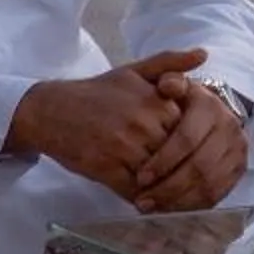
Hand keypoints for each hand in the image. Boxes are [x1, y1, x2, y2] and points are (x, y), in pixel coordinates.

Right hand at [3, 62, 183, 194]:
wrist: (50, 110)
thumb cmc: (96, 92)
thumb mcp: (134, 71)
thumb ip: (170, 63)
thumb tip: (204, 53)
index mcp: (154, 100)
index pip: (189, 132)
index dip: (190, 146)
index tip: (190, 155)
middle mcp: (142, 122)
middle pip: (175, 156)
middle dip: (178, 169)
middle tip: (184, 182)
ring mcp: (123, 146)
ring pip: (157, 175)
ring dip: (163, 188)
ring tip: (167, 195)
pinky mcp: (105, 167)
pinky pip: (133, 190)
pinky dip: (141, 198)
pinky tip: (144, 199)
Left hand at [126, 50, 249, 213]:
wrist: (208, 112)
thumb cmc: (178, 101)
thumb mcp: (171, 83)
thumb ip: (165, 76)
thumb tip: (168, 83)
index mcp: (210, 106)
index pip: (187, 138)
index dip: (163, 160)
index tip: (140, 176)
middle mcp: (229, 127)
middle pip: (199, 165)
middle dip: (168, 186)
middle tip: (142, 199)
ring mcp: (237, 150)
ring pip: (208, 184)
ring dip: (178, 200)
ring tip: (151, 207)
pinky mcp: (238, 169)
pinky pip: (217, 194)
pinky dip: (192, 205)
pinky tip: (170, 209)